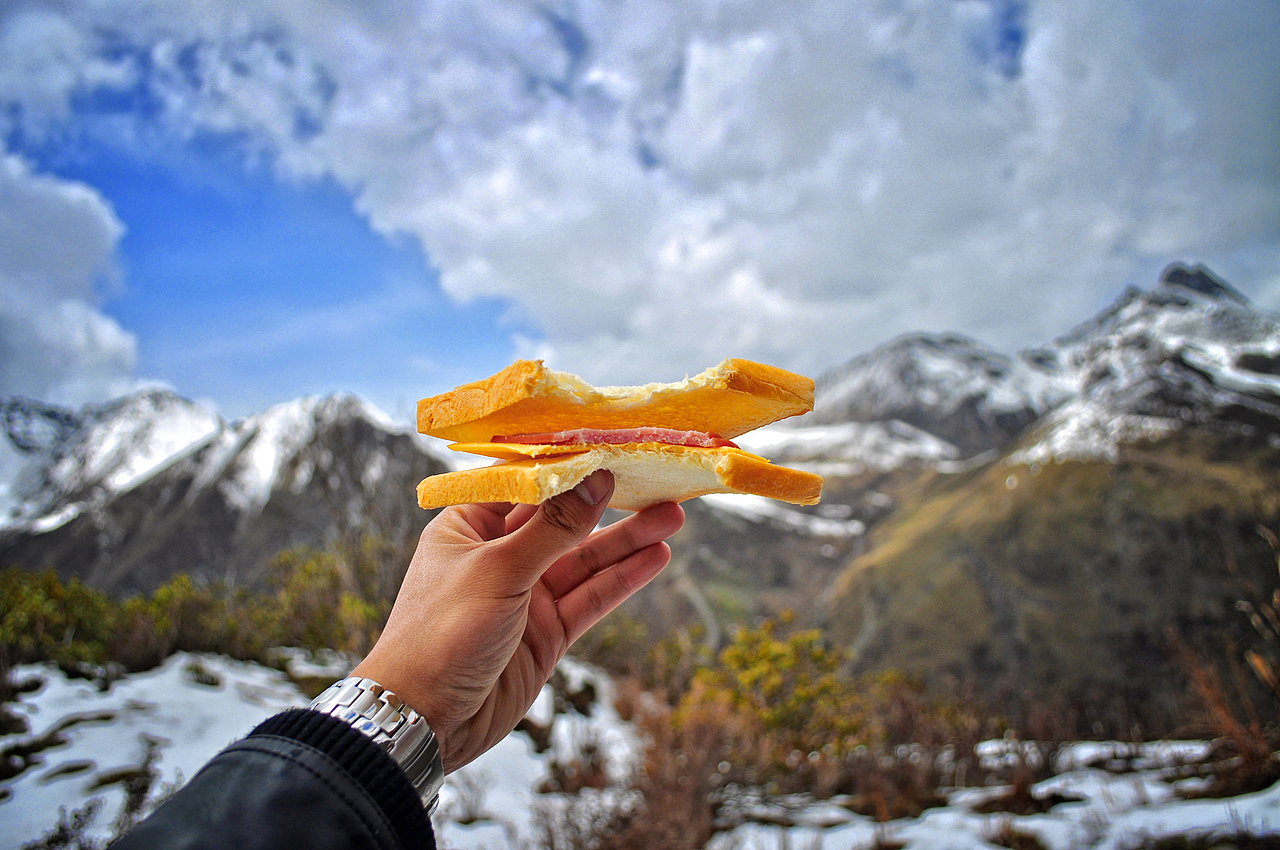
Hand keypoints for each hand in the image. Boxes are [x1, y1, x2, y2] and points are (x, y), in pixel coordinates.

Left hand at [352, 470, 684, 771]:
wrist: (423, 720)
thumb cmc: (440, 633)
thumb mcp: (498, 570)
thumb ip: (553, 528)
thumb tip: (595, 479)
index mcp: (468, 526)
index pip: (526, 484)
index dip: (568, 465)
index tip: (610, 443)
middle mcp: (498, 555)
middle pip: (563, 521)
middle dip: (608, 503)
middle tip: (655, 480)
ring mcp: (525, 596)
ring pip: (585, 560)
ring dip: (627, 540)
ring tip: (672, 515)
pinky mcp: (546, 633)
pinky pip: (590, 598)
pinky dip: (623, 579)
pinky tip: (656, 557)